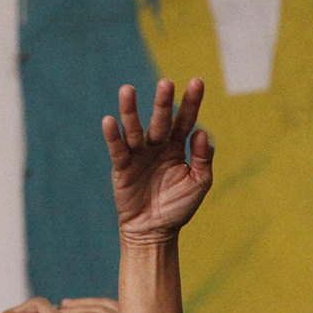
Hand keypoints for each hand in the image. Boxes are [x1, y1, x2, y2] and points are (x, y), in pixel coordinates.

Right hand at [103, 78, 213, 244]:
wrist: (154, 231)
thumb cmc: (178, 207)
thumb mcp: (198, 184)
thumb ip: (203, 159)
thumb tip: (203, 132)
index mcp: (177, 146)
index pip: (185, 120)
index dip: (191, 102)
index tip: (197, 81)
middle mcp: (157, 145)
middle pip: (160, 120)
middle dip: (162, 103)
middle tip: (166, 83)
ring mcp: (138, 154)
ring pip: (134, 128)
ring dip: (130, 110)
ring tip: (127, 90)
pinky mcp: (122, 166)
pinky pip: (117, 148)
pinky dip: (112, 136)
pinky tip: (109, 121)